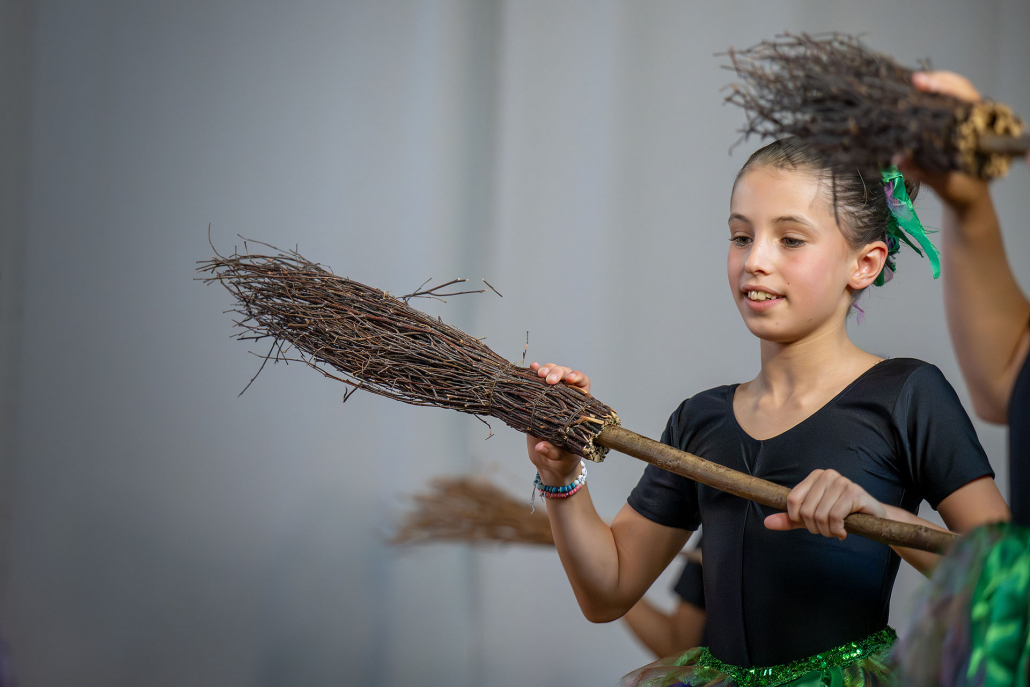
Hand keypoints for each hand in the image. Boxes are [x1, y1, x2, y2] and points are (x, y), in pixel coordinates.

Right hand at [525, 362, 590, 484]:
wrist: (552, 465)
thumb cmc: (564, 460)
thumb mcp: (562, 457)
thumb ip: (553, 452)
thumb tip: (541, 446)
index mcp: (580, 409)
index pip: (583, 385)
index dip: (577, 378)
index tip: (569, 380)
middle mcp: (567, 400)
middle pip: (566, 376)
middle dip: (558, 372)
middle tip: (549, 379)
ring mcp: (551, 399)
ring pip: (551, 376)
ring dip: (546, 370)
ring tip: (539, 373)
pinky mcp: (537, 402)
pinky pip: (536, 384)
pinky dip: (533, 374)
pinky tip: (530, 368)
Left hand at [764, 469, 886, 540]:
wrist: (873, 518)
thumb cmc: (841, 515)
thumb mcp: (812, 517)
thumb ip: (790, 519)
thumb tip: (767, 523)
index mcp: (815, 476)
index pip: (792, 500)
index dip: (797, 518)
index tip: (810, 524)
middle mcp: (827, 475)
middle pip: (806, 510)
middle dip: (815, 528)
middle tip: (827, 530)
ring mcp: (842, 482)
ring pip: (820, 515)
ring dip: (827, 531)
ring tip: (836, 531)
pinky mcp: (854, 492)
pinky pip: (835, 517)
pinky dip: (837, 531)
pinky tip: (844, 531)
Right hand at [893, 70, 992, 210]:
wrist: (968, 200)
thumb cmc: (963, 191)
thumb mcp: (944, 184)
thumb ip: (923, 171)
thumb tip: (898, 158)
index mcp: (979, 129)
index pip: (963, 95)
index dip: (943, 86)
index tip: (920, 83)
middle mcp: (973, 120)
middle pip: (954, 88)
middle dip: (931, 82)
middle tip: (911, 81)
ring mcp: (962, 122)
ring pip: (946, 95)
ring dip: (925, 89)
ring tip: (906, 86)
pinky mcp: (950, 127)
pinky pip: (937, 107)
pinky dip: (922, 101)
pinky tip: (907, 99)